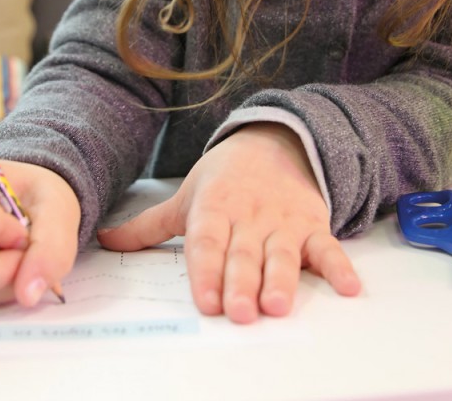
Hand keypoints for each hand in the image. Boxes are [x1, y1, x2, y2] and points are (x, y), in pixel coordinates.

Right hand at [0, 156, 79, 306]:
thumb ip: (51, 244)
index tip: (24, 230)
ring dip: (0, 281)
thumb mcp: (56, 205)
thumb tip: (29, 294)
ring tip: (20, 258)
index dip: (0, 231)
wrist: (30, 203)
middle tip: (24, 252)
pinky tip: (10, 268)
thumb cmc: (34, 195)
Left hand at [98, 124, 360, 323]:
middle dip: (241, 282)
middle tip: (239, 311)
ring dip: (282, 279)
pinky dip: (339, 266)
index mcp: (214, 208)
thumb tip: (103, 240)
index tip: (206, 301)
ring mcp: (282, 221)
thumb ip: (149, 225)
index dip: (206, 271)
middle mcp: (249, 216)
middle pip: (243, 253)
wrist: (274, 140)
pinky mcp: (311, 224)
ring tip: (279, 304)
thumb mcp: (186, 195)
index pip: (207, 242)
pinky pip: (327, 246)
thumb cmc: (224, 177)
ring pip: (282, 253)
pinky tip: (348, 288)